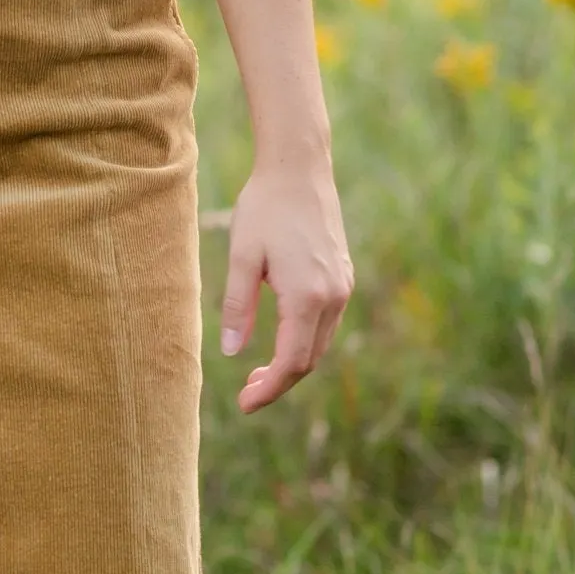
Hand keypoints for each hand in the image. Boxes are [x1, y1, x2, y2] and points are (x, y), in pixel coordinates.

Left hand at [219, 157, 353, 411]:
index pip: (292, 362)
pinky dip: (304, 339)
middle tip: (246, 392)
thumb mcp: (242, 256)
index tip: (245, 405)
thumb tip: (231, 352)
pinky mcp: (343, 276)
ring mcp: (343, 286)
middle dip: (279, 381)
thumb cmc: (265, 208)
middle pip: (309, 359)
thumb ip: (236, 306)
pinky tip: (280, 337)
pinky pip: (326, 322)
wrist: (299, 168)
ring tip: (258, 371)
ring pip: (320, 342)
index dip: (270, 390)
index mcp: (308, 297)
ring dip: (292, 362)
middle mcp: (334, 297)